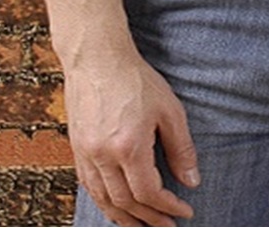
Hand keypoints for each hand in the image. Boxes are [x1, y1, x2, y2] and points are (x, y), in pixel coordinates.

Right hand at [65, 49, 199, 226]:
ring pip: (104, 200)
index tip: (185, 211)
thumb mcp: (169, 110)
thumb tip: (191, 182)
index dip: (168, 207)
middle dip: (149, 219)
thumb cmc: (136, 79)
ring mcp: (86, 154)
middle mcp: (103, 156)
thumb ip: (181, 148)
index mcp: (129, 146)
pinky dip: (105, 203)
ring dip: (125, 218)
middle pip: (126, 203)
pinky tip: (117, 207)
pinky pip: (90, 187)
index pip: (149, 193)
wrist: (97, 57)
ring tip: (143, 226)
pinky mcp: (77, 149)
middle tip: (168, 226)